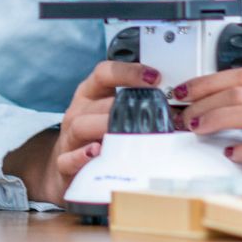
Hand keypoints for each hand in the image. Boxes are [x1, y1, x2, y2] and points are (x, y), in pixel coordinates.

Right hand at [8, 61, 159, 205]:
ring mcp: (68, 138)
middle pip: (97, 103)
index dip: (129, 72)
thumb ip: (135, 107)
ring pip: (81, 126)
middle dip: (124, 107)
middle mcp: (77, 112)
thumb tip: (177, 107)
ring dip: (104, 128)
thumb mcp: (110, 115)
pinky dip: (81, 156)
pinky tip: (96, 153)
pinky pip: (68, 158)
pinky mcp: (64, 163)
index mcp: (89, 94)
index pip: (104, 73)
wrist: (65, 169)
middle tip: (150, 114)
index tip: (155, 78)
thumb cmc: (95, 137)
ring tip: (125, 133)